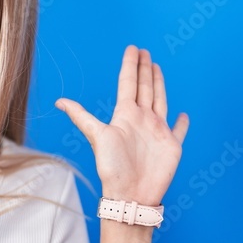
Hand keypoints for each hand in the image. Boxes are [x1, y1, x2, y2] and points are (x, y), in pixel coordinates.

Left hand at [55, 45, 188, 204]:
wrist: (130, 194)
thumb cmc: (112, 167)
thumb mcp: (97, 136)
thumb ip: (81, 117)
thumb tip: (58, 101)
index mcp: (125, 115)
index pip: (128, 83)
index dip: (131, 65)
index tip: (132, 48)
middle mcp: (142, 119)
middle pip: (144, 87)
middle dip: (145, 69)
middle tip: (145, 51)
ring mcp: (158, 131)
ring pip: (160, 100)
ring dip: (159, 84)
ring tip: (157, 68)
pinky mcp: (172, 145)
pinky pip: (179, 130)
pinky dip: (183, 123)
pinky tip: (184, 114)